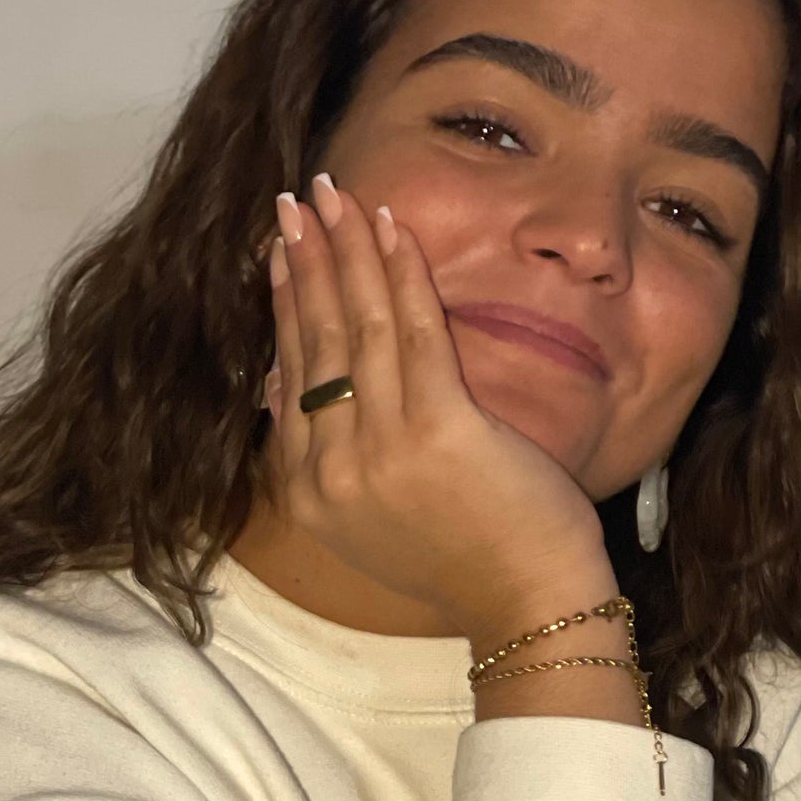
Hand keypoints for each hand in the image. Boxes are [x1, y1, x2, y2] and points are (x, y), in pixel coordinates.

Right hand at [263, 174, 613, 646]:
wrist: (526, 606)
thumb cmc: (463, 561)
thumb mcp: (368, 520)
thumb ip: (322, 457)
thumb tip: (274, 387)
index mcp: (309, 495)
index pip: (291, 377)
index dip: (284, 305)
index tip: (281, 250)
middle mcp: (332, 474)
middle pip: (314, 344)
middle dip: (304, 261)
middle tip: (295, 200)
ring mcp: (381, 453)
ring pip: (357, 329)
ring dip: (345, 250)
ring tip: (334, 194)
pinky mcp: (438, 432)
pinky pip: (416, 333)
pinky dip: (403, 272)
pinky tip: (391, 226)